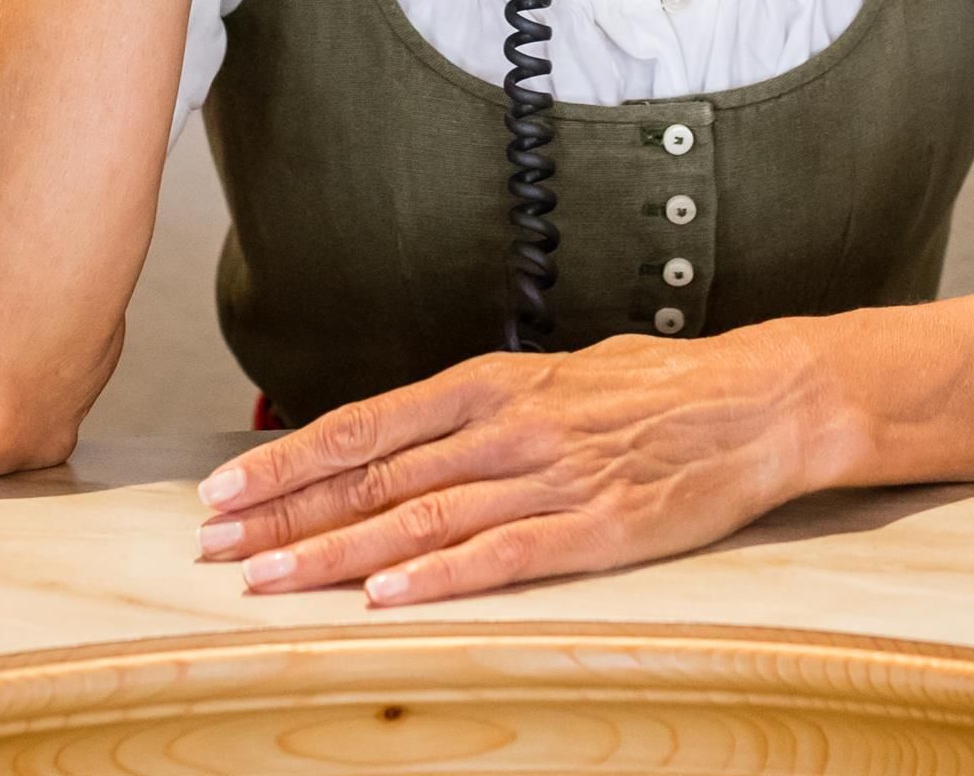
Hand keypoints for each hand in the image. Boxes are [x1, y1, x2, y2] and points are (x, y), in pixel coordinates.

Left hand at [191, 333, 838, 603]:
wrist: (761, 401)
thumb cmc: (658, 387)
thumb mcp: (558, 376)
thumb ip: (482, 410)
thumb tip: (405, 439)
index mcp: (495, 383)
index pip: (365, 425)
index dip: (287, 459)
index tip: (225, 487)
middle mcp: (510, 426)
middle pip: (374, 476)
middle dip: (284, 513)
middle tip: (213, 543)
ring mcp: (552, 478)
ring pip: (419, 518)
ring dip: (334, 552)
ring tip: (266, 578)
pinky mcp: (596, 529)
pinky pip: (502, 556)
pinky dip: (438, 577)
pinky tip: (383, 597)